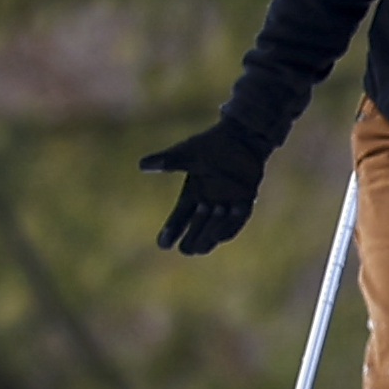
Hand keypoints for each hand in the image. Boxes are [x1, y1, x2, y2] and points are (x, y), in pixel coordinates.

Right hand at [140, 125, 268, 254]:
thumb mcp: (185, 154)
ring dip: (207, 237)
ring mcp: (228, 202)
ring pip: (216, 225)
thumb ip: (167, 161)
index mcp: (193, 194)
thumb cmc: (211, 145)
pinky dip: (228, 227)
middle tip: (184, 251)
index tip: (162, 245)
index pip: (179, 217)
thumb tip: (142, 165)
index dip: (171, 230)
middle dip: (191, 238)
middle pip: (198, 226)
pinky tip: (219, 237)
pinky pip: (237, 218)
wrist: (240, 137)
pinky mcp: (246, 199)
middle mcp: (210, 202)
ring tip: (197, 250)